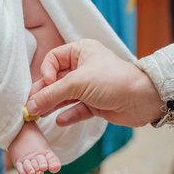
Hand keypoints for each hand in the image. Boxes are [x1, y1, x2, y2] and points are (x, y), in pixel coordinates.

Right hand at [26, 39, 164, 127]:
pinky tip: (59, 121)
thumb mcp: (78, 83)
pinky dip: (68, 115)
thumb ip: (52, 94)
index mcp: (81, 52)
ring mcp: (89, 87)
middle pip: (56, 80)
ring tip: (38, 116)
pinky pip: (76, 109)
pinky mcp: (95, 104)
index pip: (53, 60)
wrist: (142, 99)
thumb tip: (30, 105)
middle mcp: (84, 67)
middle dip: (44, 93)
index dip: (47, 72)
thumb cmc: (113, 80)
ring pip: (64, 96)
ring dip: (52, 105)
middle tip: (31, 106)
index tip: (48, 85)